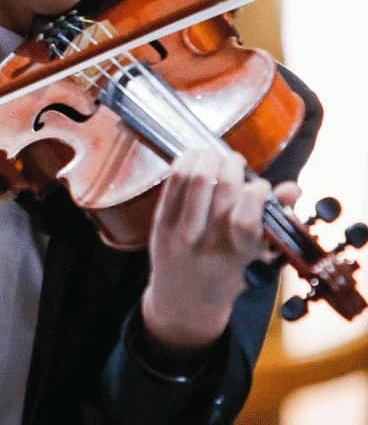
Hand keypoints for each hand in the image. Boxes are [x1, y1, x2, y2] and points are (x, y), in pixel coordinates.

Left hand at [142, 147, 299, 350]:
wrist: (184, 299)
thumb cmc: (227, 273)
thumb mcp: (257, 256)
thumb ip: (273, 221)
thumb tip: (293, 188)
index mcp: (238, 255)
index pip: (247, 220)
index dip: (257, 194)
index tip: (260, 185)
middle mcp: (208, 243)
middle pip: (221, 190)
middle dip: (232, 165)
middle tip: (237, 160)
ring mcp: (181, 232)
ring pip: (194, 180)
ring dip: (208, 157)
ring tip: (216, 154)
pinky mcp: (160, 222)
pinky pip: (172, 182)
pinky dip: (185, 162)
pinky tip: (195, 155)